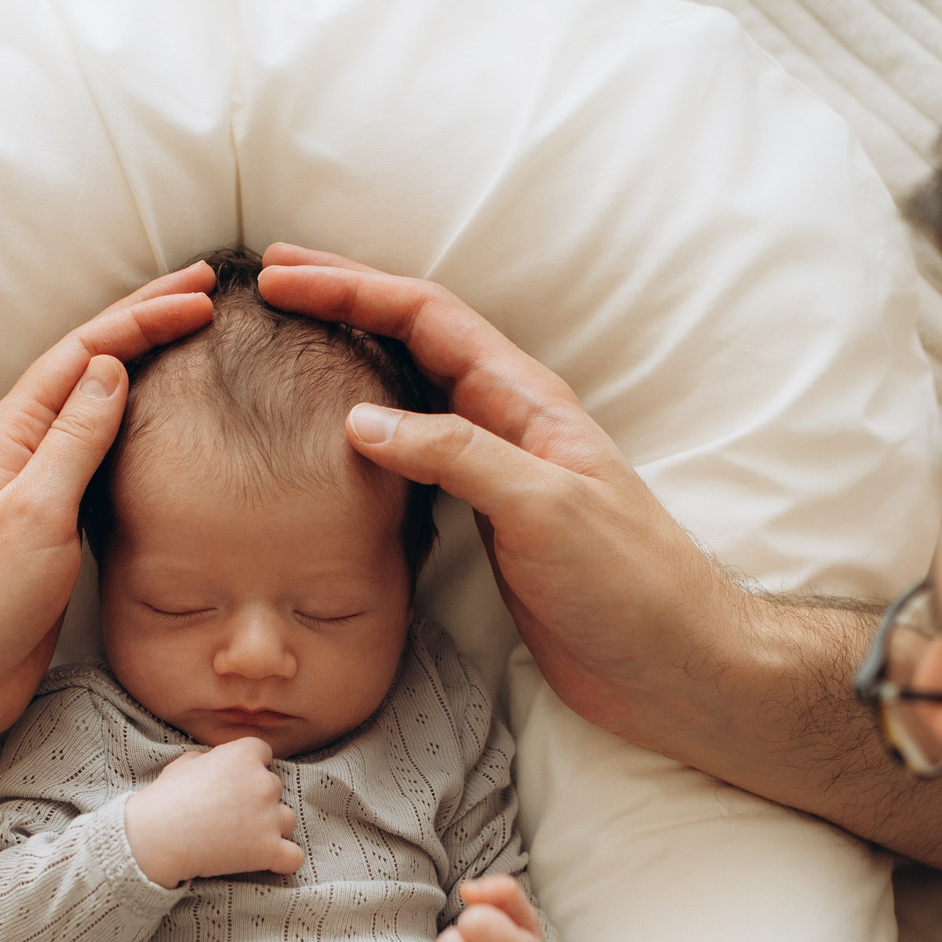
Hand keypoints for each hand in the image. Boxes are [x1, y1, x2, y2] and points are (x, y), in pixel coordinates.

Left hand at [0, 265, 216, 755]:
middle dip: (147, 320)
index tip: (201, 297)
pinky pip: (105, 454)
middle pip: (92, 363)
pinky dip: (140, 424)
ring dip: (145, 362)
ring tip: (195, 335)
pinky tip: (168, 423)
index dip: (143, 317)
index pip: (85, 352)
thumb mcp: (35, 514)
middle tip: (207, 290)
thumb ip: (75, 440)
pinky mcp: (57, 524)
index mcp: (13, 434)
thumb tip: (110, 367)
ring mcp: (42, 485)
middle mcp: (25, 449)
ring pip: (101, 403)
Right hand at [123, 737, 304, 885]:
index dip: (249, 767)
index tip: (233, 782)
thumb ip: (211, 758)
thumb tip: (217, 762)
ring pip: (287, 820)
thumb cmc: (164, 799)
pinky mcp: (269, 850)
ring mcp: (269, 818)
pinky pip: (293, 856)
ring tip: (242, 839)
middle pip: (274, 788)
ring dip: (271, 828)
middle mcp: (263, 783)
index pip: (263, 752)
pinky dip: (284, 859)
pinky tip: (269, 861)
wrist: (155, 838)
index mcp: (243, 755)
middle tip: (229, 815)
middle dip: (257, 799)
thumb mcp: (184, 764)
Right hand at [255, 246, 743, 767]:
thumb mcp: (544, 508)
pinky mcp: (486, 521)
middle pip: (411, 336)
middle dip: (341, 302)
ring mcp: (495, 470)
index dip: (350, 288)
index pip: (425, 315)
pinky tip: (334, 442)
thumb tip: (360, 418)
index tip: (281, 277)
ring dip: (351, 359)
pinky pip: (413, 458)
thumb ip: (458, 457)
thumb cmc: (629, 584)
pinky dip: (367, 435)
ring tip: (289, 344)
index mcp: (524, 400)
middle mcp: (506, 422)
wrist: (671, 664)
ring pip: (409, 392)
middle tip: (270, 283)